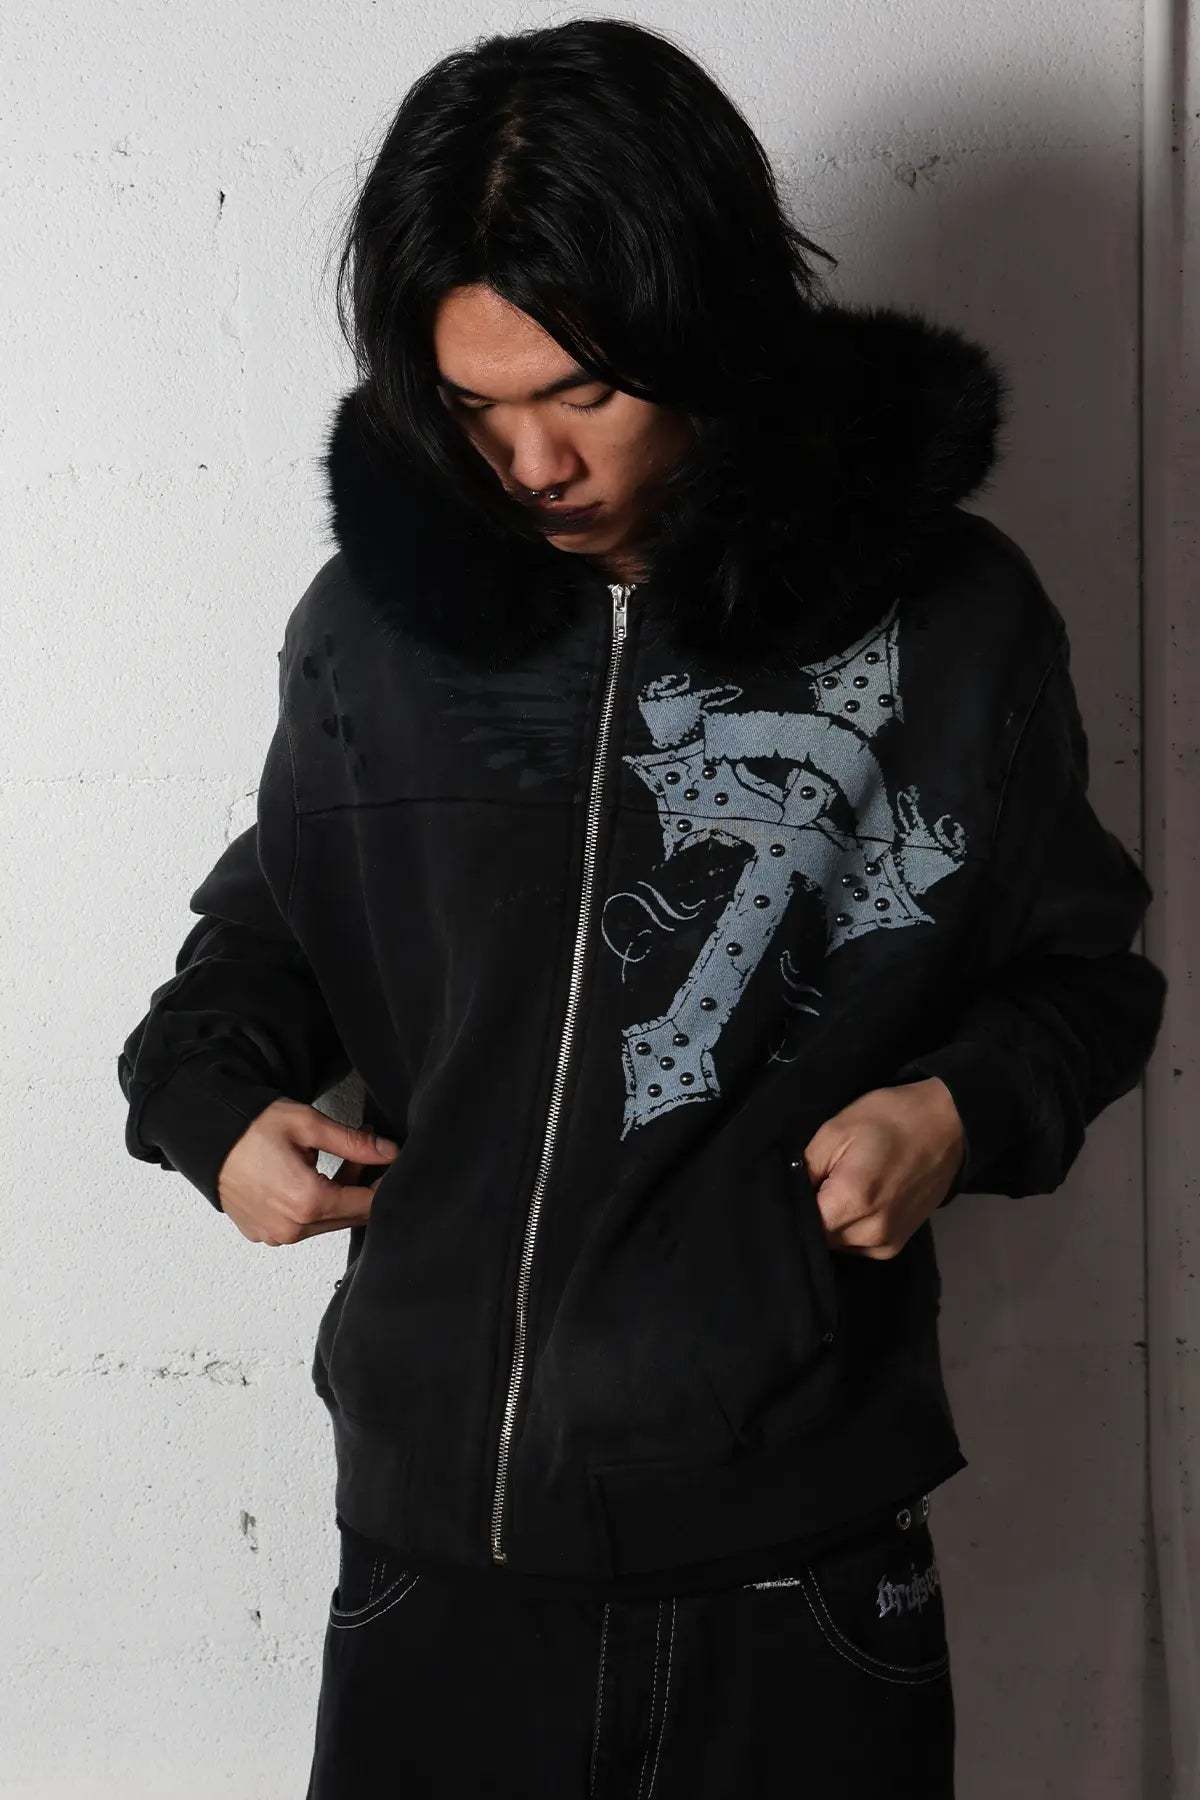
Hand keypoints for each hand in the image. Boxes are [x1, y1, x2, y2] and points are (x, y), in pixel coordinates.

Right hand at [216, 1098, 400, 1243]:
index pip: (366, 1205)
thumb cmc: (251, 1127)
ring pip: (325, 1222)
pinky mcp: (262, 1234)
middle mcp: (292, 1228)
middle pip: (348, 1216)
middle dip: (360, 1185)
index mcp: (307, 1203)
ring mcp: (275, 1235)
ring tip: (329, 1158)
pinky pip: (301, 1226)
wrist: (205, 1136)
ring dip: (336, 1195)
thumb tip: (389, 1152)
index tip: (386, 1160)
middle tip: (360, 1148)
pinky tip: (307, 1176)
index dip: (382, 1183)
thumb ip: (354, 1143)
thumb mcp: (308, 1125)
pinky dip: (311, 1205)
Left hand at [801, 1077, 964, 1259]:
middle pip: (819, 1237)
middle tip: (819, 1182)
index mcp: (851, 1202)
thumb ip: (804, 1169)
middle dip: (813, 1213)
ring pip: (837, 1243)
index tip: (795, 1186)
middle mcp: (870, 1234)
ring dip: (832, 1221)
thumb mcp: (834, 1131)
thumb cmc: (887, 1120)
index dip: (793, 1205)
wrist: (945, 1125)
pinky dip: (851, 1227)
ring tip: (840, 1188)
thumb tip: (787, 1194)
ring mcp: (886, 1244)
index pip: (802, 1223)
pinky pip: (857, 1245)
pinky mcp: (896, 1246)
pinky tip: (858, 1200)